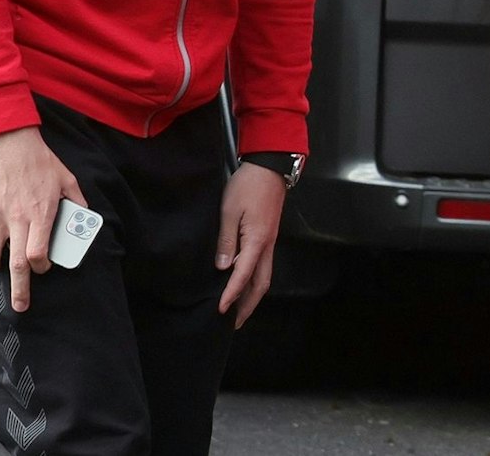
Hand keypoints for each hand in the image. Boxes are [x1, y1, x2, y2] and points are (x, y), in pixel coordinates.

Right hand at [0, 126, 84, 311]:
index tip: (44, 265)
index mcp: (41, 213)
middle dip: (20, 288)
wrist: (9, 141)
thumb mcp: (67, 179)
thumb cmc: (40, 161)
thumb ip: (76, 202)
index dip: (42, 266)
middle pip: (16, 263)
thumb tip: (83, 218)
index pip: (38, 253)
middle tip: (21, 305)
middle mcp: (17, 218)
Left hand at [216, 162, 286, 327]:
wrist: (270, 167)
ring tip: (238, 308)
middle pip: (262, 283)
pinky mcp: (268, 235)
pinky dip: (254, 280)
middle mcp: (267, 245)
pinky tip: (243, 282)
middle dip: (249, 305)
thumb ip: (226, 240)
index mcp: (257, 240)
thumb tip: (223, 267)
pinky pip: (263, 265)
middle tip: (234, 322)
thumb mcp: (229, 210)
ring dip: (252, 295)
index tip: (220, 310)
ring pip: (264, 275)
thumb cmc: (248, 186)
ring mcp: (269, 240)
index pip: (243, 275)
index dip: (231, 294)